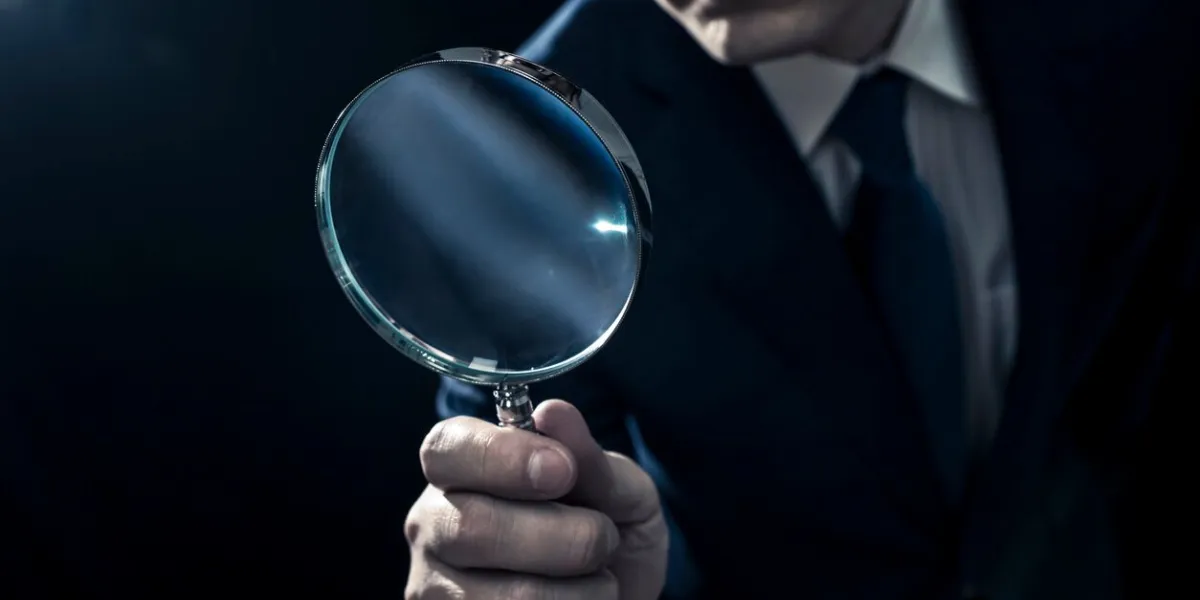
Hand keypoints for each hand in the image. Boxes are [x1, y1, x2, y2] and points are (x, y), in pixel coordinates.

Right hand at [405, 400, 667, 598]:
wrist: (623, 599)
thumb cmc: (610, 533)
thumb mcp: (619, 490)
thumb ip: (589, 458)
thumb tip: (553, 413)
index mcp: (462, 468)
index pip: (447, 447)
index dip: (502, 456)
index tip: (561, 469)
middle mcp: (434, 523)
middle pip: (473, 527)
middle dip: (561, 536)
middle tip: (603, 537)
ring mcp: (434, 586)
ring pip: (501, 595)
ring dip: (575, 589)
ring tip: (597, 578)